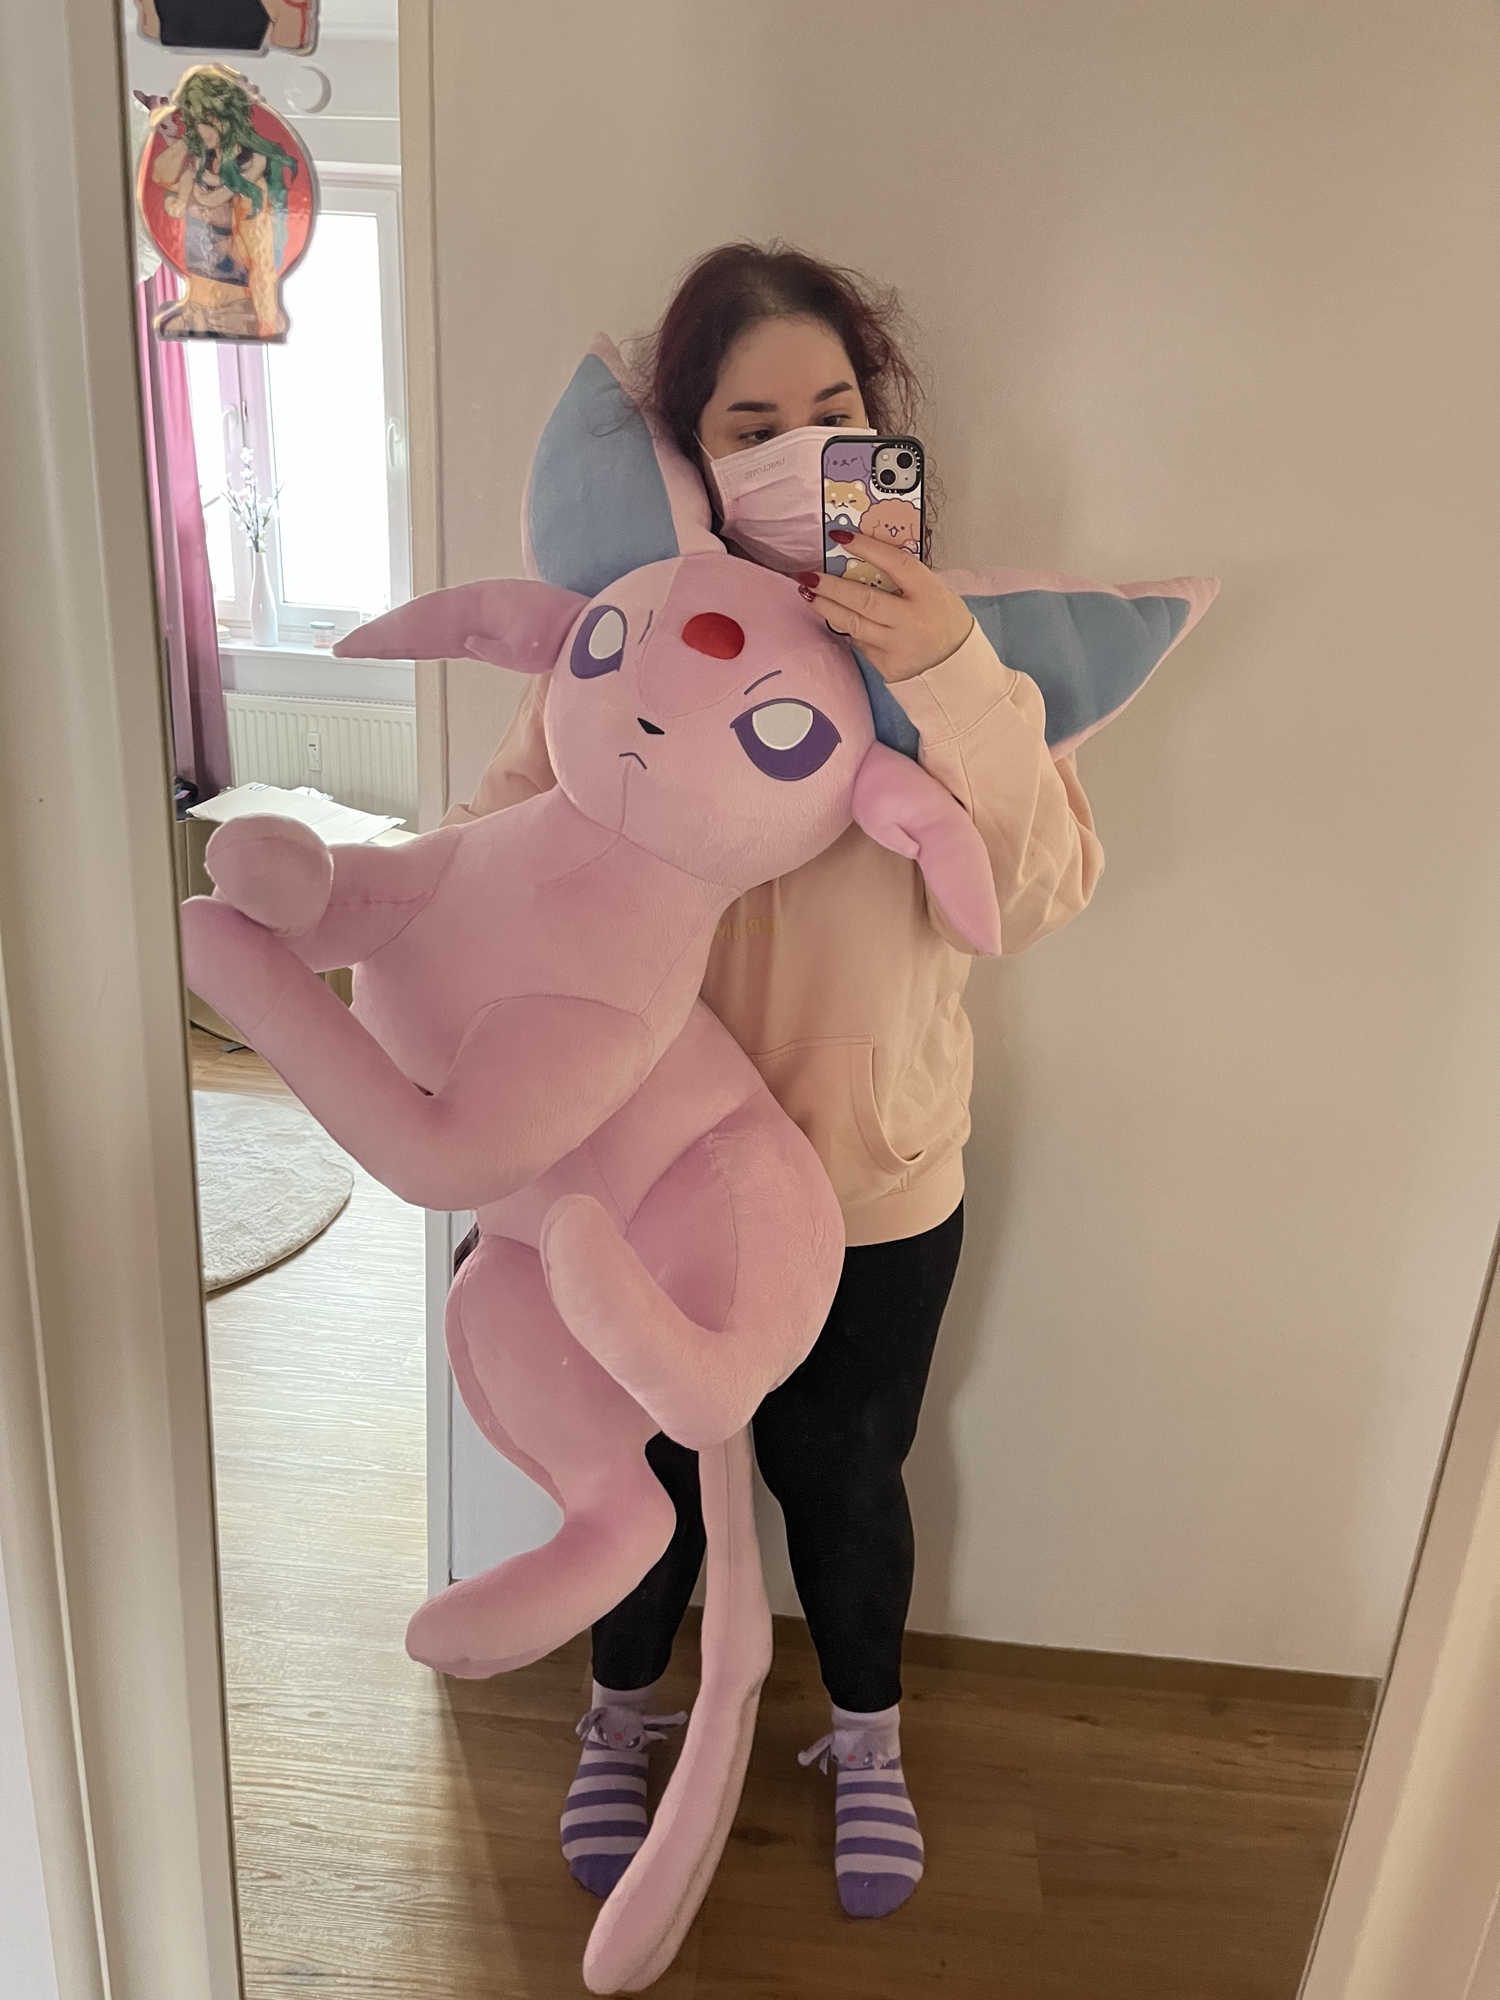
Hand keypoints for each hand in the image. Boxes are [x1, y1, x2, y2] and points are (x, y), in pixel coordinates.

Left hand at [796, 532, 972, 682]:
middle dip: (831, 586)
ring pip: (852, 623)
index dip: (866, 548)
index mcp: (929, 594)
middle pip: (863, 599)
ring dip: (826, 607)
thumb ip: (907, 581)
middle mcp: (911, 620)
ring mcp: (896, 646)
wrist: (958, 671)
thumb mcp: (937, 594)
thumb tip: (867, 563)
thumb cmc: (947, 625)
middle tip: (808, 575)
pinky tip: (836, 618)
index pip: (894, 563)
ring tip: (808, 594)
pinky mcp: (886, 666)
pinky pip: (860, 643)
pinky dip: (848, 628)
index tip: (841, 537)